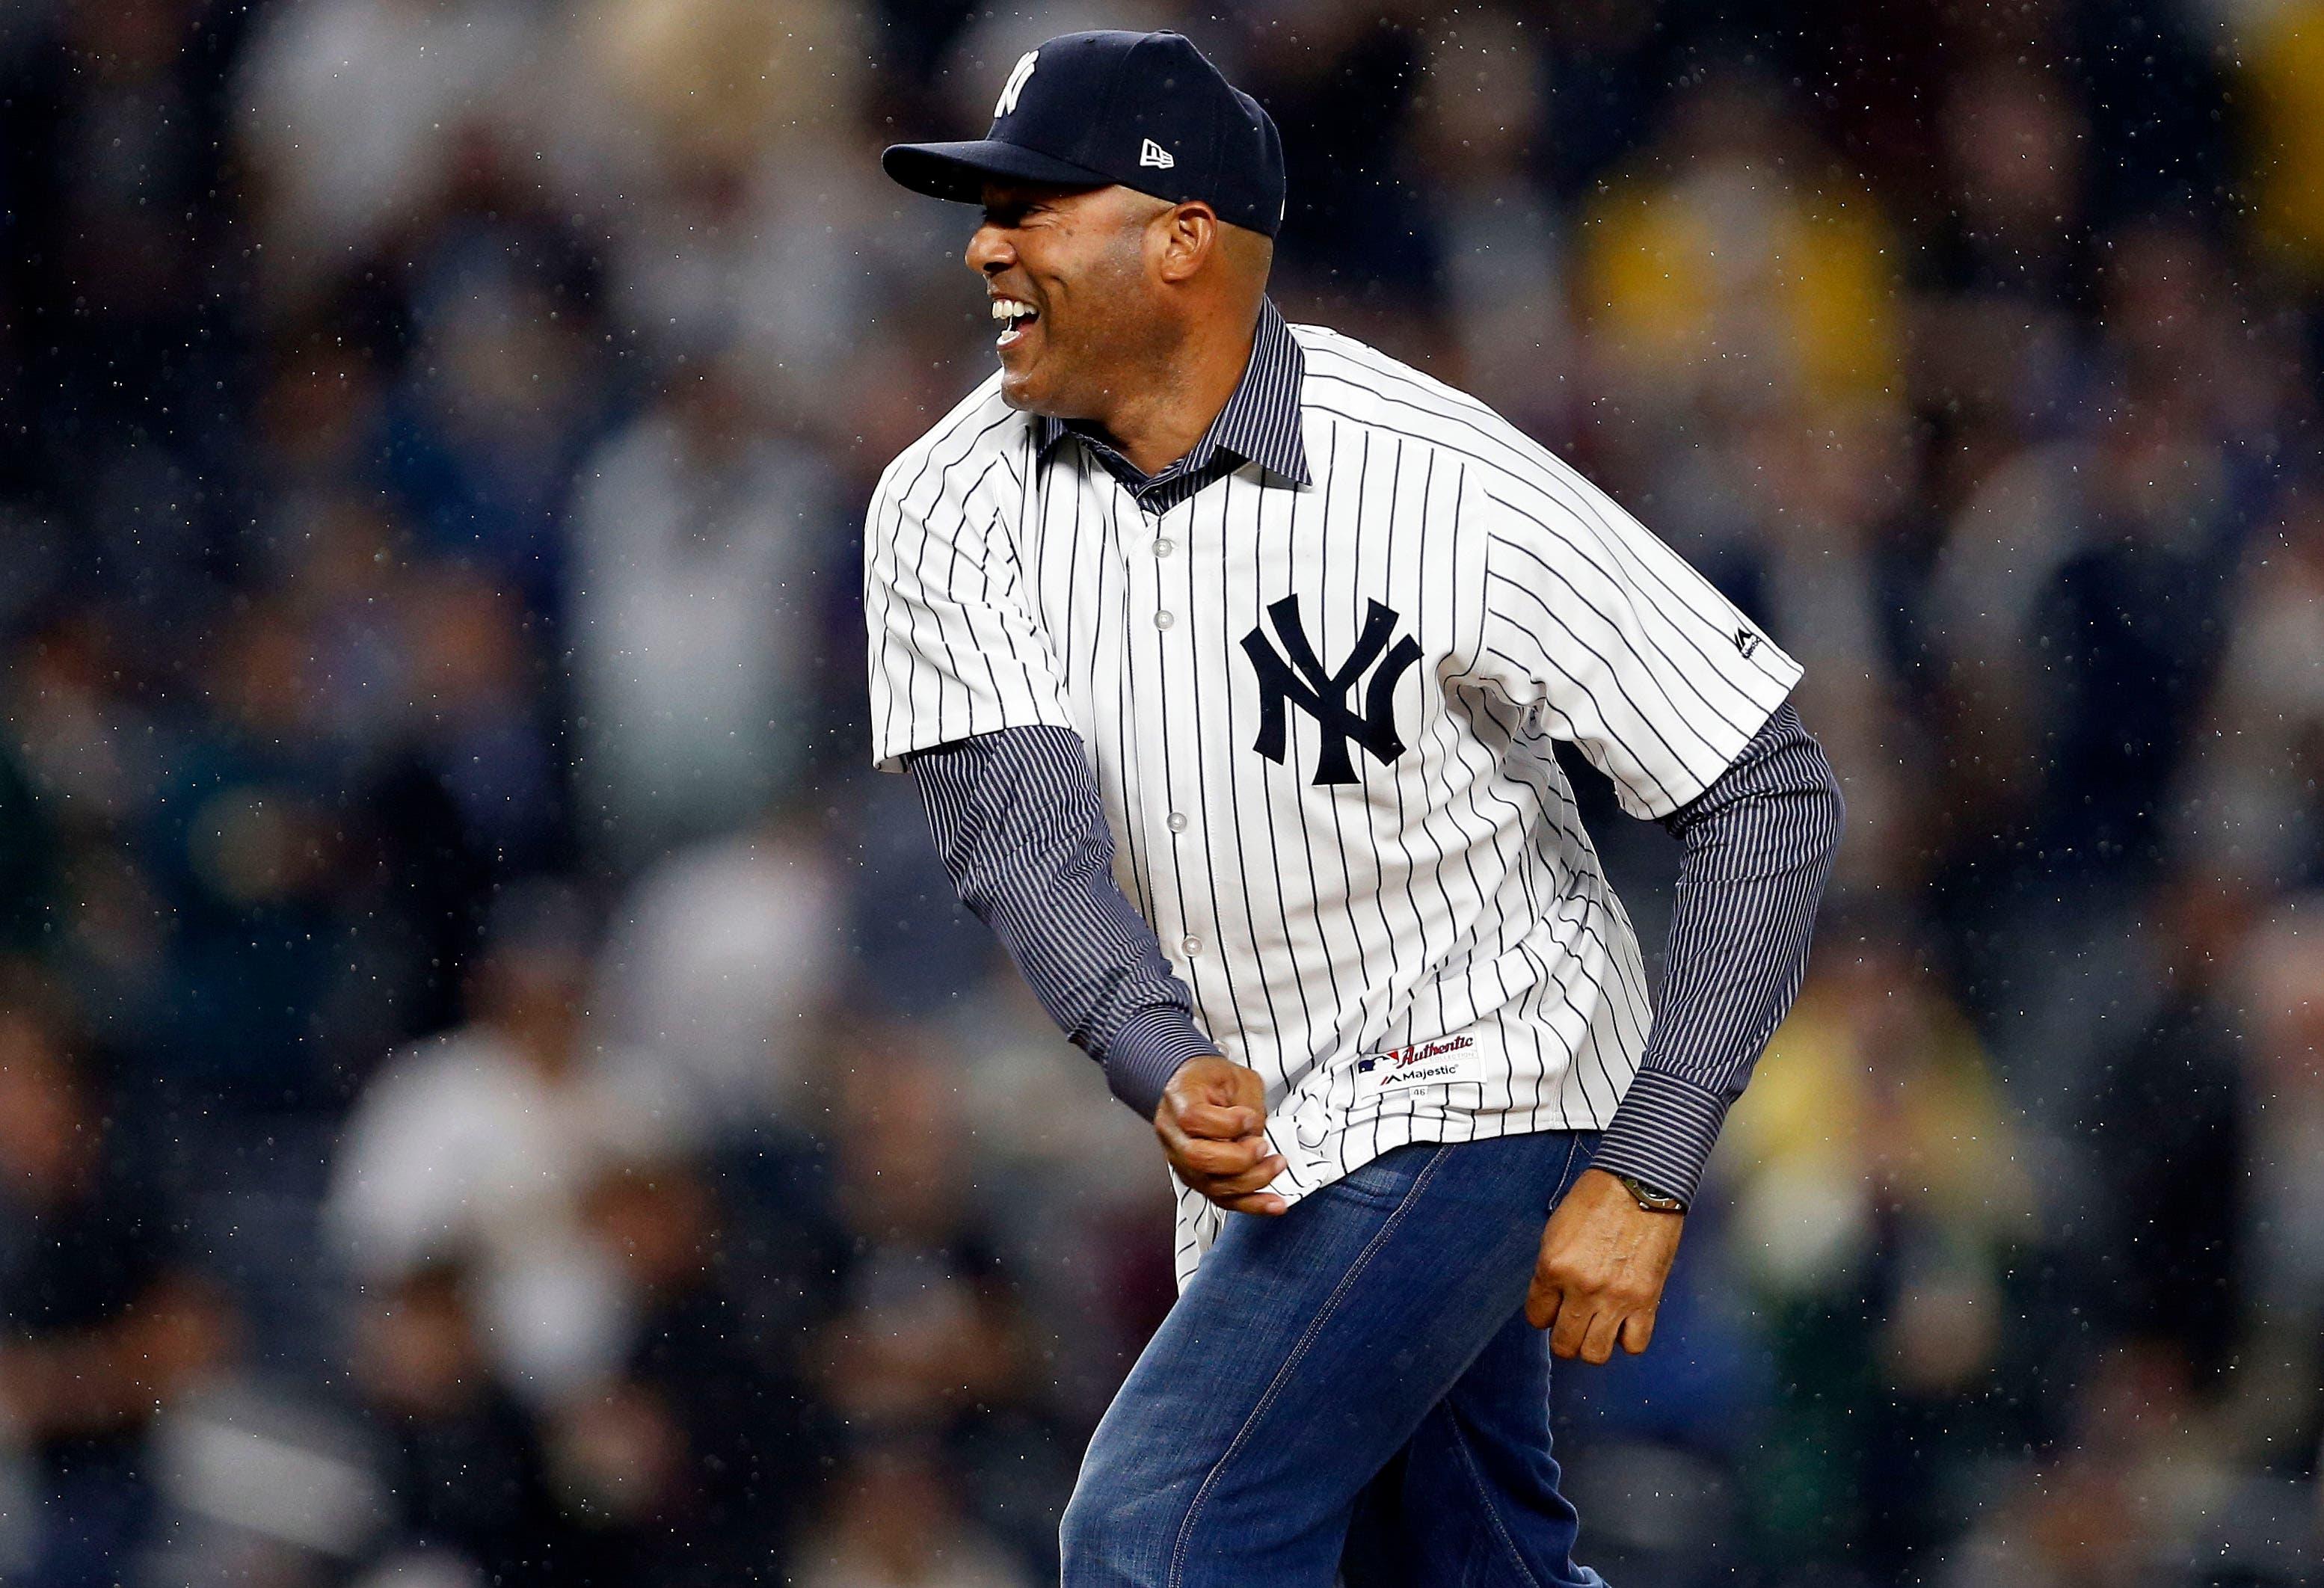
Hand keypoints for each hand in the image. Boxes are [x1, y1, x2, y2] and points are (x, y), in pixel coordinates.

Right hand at [1153, 1055, 1287, 1215]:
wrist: (1192, 1087)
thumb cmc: (1211, 1079)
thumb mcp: (1236, 1076)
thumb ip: (1248, 1103)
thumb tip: (1255, 1136)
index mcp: (1179, 1100)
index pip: (1193, 1119)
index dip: (1227, 1123)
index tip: (1250, 1117)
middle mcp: (1173, 1135)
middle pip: (1198, 1159)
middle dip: (1239, 1159)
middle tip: (1263, 1146)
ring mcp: (1182, 1161)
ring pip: (1211, 1186)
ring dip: (1252, 1182)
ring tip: (1277, 1166)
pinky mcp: (1197, 1179)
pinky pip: (1222, 1199)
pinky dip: (1252, 1204)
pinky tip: (1274, 1203)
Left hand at [1526, 1168, 1684, 1362]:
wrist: (1641, 1183)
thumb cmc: (1597, 1199)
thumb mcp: (1557, 1231)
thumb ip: (1551, 1270)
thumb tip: (1552, 1301)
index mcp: (1553, 1266)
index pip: (1537, 1317)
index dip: (1544, 1315)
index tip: (1553, 1308)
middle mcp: (1582, 1288)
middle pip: (1564, 1344)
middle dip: (1565, 1338)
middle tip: (1574, 1323)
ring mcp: (1615, 1298)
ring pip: (1595, 1354)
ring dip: (1593, 1345)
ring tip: (1597, 1328)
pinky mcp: (1647, 1300)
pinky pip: (1634, 1345)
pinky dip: (1627, 1340)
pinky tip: (1624, 1324)